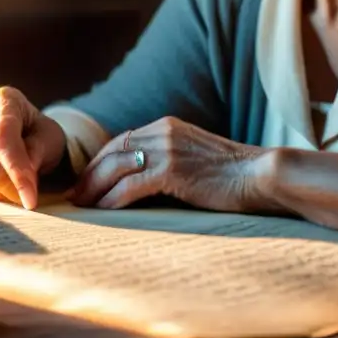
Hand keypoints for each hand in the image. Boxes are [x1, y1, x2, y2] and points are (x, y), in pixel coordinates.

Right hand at [0, 87, 66, 208]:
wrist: (24, 129)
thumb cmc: (39, 132)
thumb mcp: (50, 137)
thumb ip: (38, 150)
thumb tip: (24, 174)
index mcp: (4, 99)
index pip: (3, 135)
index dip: (15, 169)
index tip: (29, 199)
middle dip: (5, 184)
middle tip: (24, 202)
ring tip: (13, 197)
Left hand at [69, 116, 270, 211]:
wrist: (261, 174)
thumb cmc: (234, 175)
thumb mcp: (196, 157)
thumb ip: (171, 160)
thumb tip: (145, 182)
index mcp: (167, 126)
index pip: (122, 140)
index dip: (100, 160)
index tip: (87, 179)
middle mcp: (163, 132)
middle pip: (113, 151)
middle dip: (90, 173)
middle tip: (75, 194)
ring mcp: (167, 149)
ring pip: (116, 166)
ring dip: (94, 187)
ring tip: (81, 205)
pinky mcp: (172, 170)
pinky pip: (131, 185)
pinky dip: (112, 198)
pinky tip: (103, 211)